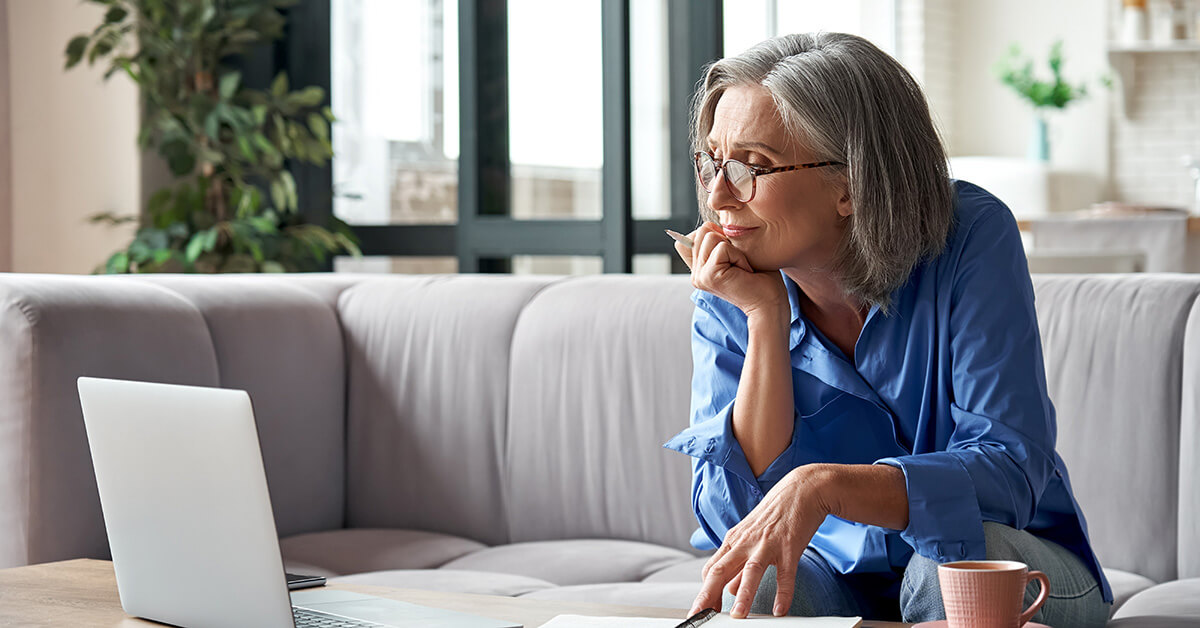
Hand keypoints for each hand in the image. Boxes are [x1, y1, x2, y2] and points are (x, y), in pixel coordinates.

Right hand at [673, 222, 785, 318]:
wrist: (770, 304)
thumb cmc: (760, 279)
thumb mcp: (737, 254)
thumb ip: (719, 241)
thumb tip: (709, 224)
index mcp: (700, 269)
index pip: (691, 237)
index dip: (714, 236)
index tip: (732, 257)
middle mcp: (696, 274)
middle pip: (702, 231)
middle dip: (726, 241)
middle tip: (740, 263)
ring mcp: (700, 276)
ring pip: (710, 236)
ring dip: (734, 249)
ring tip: (742, 268)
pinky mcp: (708, 276)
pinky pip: (722, 247)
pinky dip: (739, 256)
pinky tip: (745, 272)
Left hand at [689, 466, 834, 617]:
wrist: (802, 489)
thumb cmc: (775, 514)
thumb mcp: (751, 537)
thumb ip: (739, 564)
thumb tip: (729, 589)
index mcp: (734, 540)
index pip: (711, 569)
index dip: (704, 592)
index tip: (701, 611)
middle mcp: (746, 542)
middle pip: (720, 570)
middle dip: (708, 595)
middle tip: (701, 616)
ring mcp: (767, 544)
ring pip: (750, 571)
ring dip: (743, 595)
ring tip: (738, 616)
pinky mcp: (789, 546)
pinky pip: (785, 574)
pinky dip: (783, 593)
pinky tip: (780, 610)